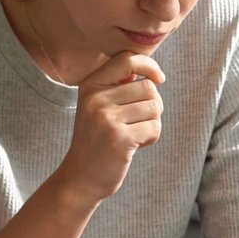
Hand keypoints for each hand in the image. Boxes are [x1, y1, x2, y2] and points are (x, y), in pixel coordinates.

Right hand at [51, 53, 164, 204]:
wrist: (80, 178)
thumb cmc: (96, 140)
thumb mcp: (98, 107)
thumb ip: (118, 85)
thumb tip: (147, 68)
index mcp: (90, 85)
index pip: (127, 59)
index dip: (149, 65)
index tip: (158, 79)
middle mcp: (96, 98)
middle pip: (148, 87)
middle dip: (153, 105)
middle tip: (139, 121)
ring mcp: (106, 119)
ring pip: (154, 107)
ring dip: (152, 122)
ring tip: (135, 134)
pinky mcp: (119, 139)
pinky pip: (154, 127)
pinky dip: (151, 137)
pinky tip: (136, 146)